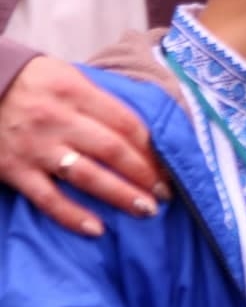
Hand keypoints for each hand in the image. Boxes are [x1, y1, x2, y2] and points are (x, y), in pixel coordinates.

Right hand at [0, 56, 167, 234]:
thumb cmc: (30, 82)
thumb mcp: (66, 76)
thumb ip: (99, 101)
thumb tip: (140, 131)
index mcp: (75, 92)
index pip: (126, 123)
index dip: (152, 148)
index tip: (169, 166)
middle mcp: (57, 119)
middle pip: (113, 150)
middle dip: (145, 174)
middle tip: (166, 193)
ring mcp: (36, 147)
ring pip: (87, 176)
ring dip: (121, 195)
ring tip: (146, 210)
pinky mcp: (13, 169)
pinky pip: (47, 198)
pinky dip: (72, 216)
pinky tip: (96, 229)